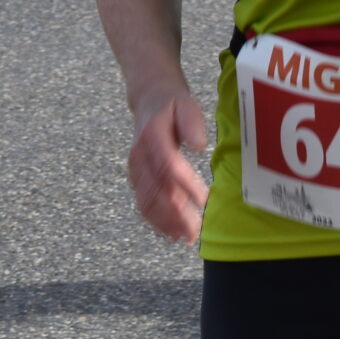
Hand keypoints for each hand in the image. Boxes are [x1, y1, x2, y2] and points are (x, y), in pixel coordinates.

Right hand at [126, 89, 210, 243]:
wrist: (149, 101)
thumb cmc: (172, 105)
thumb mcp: (186, 104)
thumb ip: (192, 122)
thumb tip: (199, 145)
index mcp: (152, 136)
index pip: (168, 165)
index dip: (186, 185)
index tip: (205, 200)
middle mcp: (139, 155)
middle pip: (156, 189)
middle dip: (176, 214)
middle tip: (196, 231)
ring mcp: (135, 169)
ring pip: (147, 201)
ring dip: (166, 222)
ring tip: (186, 237)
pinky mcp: (136, 179)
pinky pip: (143, 203)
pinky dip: (156, 221)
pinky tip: (172, 233)